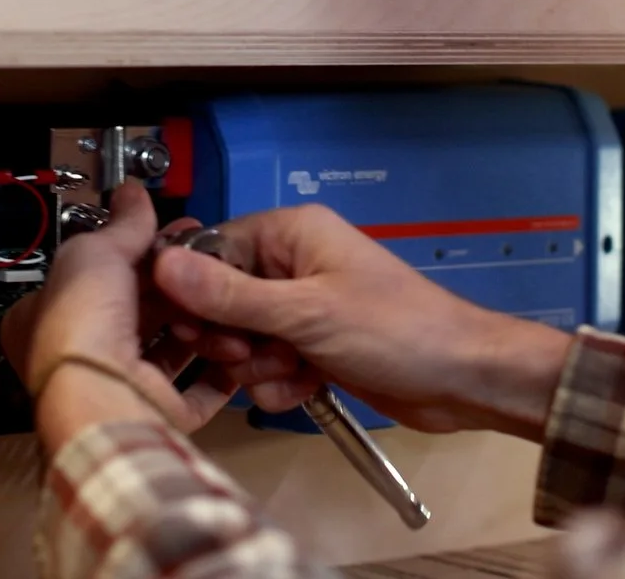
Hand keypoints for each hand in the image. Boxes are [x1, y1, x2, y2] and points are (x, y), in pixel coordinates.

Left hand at [1, 183, 238, 452]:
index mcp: (50, 316)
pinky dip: (219, 366)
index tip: (176, 234)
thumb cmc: (79, 324)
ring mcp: (124, 385)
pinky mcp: (159, 412)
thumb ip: (121, 226)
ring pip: (172, 349)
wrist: (103, 394)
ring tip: (225, 295)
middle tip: (212, 259)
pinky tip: (235, 339)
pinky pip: (199, 390)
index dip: (139, 251)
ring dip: (202, 323)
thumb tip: (132, 195)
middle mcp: (86, 355)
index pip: (99, 275)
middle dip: (178, 284)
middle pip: (141, 311)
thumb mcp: (94, 253)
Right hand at [152, 205, 572, 439]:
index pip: (211, 249)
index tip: (190, 326)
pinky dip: (279, 384)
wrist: (461, 380)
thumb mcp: (306, 313)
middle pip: (220, 299)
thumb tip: (162, 264)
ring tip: (291, 370)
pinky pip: (268, 366)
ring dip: (257, 366)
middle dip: (229, 335)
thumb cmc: (395, 331)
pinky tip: (306, 389)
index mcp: (291, 234)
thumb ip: (230, 295)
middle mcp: (292, 265)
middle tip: (249, 354)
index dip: (192, 290)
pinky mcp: (313, 349)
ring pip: (241, 340)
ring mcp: (303, 309)